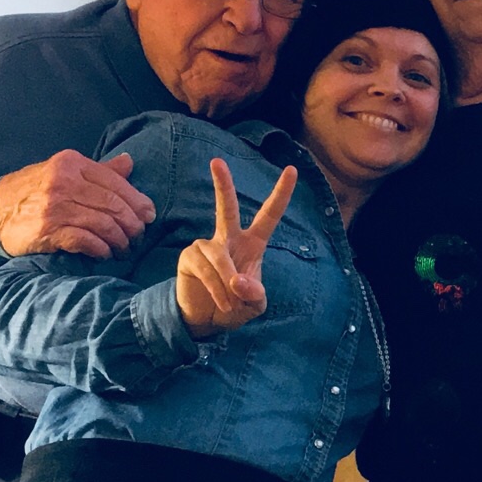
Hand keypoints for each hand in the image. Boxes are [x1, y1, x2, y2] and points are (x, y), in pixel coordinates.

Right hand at [0, 150, 152, 258]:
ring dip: (120, 240)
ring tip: (124, 248)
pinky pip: (86, 241)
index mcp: (70, 163)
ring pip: (103, 224)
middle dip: (132, 223)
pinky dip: (101, 249)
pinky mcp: (48, 230)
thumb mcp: (63, 172)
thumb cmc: (34, 191)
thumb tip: (129, 161)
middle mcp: (63, 181)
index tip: (149, 215)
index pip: (115, 182)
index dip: (138, 201)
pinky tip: (104, 253)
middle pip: (113, 204)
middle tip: (138, 236)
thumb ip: (98, 170)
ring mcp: (54, 206)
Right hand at [175, 157, 296, 338]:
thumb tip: (237, 281)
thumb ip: (254, 293)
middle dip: (222, 185)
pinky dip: (217, 289)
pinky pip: (206, 269)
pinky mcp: (189, 257)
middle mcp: (228, 239)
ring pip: (220, 257)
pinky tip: (222, 303)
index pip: (269, 215)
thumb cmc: (236, 306)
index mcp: (252, 244)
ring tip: (231, 304)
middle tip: (217, 162)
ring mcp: (206, 246)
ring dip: (228, 284)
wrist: (207, 320)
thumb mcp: (255, 304)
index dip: (281, 194)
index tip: (292, 170)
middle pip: (226, 207)